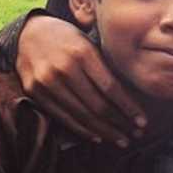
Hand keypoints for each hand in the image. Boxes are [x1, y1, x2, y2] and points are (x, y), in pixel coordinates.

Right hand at [17, 15, 144, 144]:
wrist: (30, 33)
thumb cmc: (70, 40)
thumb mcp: (91, 44)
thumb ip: (106, 67)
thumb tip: (132, 97)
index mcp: (83, 53)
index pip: (111, 88)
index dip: (128, 107)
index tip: (142, 120)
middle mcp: (64, 68)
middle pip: (97, 105)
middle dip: (120, 123)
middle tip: (137, 134)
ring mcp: (47, 82)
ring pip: (81, 115)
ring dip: (105, 131)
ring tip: (122, 140)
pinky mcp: (35, 92)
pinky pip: (62, 117)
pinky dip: (82, 130)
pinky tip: (98, 137)